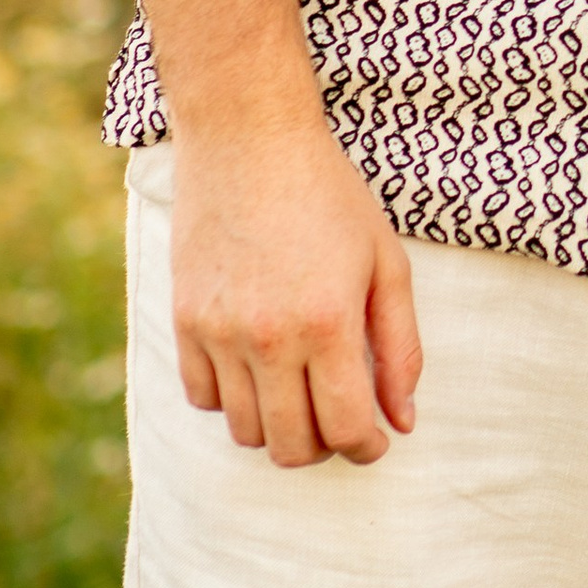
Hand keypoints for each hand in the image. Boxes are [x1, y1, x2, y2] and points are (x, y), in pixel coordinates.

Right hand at [170, 109, 421, 467]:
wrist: (250, 140)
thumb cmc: (330, 197)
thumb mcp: (387, 263)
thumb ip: (401, 348)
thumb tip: (403, 420)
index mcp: (328, 323)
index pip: (345, 428)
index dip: (367, 447)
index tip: (376, 437)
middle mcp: (269, 337)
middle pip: (291, 445)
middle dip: (325, 447)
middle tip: (341, 420)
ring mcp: (219, 332)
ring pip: (244, 430)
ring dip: (278, 428)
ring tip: (301, 396)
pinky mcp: (184, 320)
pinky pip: (202, 397)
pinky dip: (232, 400)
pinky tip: (259, 371)